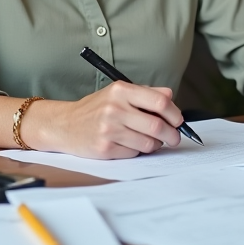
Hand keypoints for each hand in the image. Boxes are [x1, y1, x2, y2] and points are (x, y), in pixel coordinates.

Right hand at [25, 82, 182, 158]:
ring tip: (148, 139)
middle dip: (172, 135)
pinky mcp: (105, 148)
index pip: (160, 102)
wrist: (65, 125)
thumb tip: (171, 98)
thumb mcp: (118, 93)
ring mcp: (109, 130)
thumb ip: (146, 93)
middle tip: (174, 138)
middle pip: (158, 126)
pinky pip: (135, 153)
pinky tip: (128, 144)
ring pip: (149, 143)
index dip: (175, 114)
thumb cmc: (96, 108)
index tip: (178, 121)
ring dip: (155, 144)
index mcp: (121, 90)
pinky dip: (137, 151)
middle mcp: (115, 108)